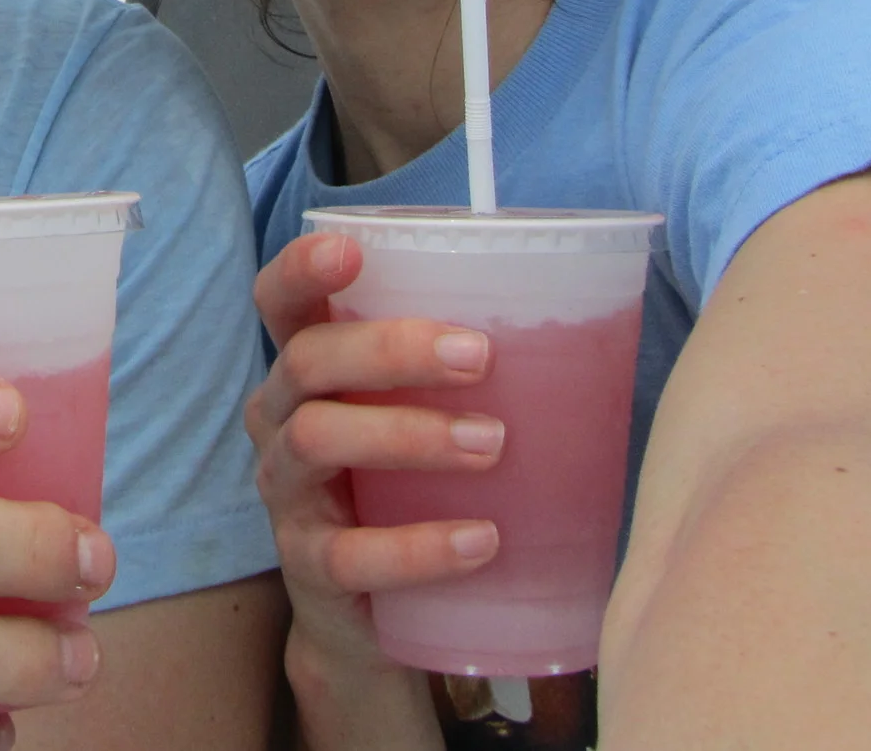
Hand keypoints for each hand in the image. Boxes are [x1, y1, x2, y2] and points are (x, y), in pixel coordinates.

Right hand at [247, 234, 499, 741]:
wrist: (371, 619)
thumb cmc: (409, 489)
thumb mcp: (419, 419)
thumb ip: (461, 371)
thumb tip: (590, 318)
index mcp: (308, 369)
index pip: (280, 301)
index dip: (301, 268)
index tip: (351, 250)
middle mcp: (280, 419)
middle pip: (306, 360)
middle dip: (389, 349)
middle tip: (477, 357)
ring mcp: (286, 494)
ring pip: (317, 440)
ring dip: (408, 434)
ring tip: (492, 444)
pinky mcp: (308, 569)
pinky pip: (350, 554)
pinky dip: (418, 546)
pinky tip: (480, 540)